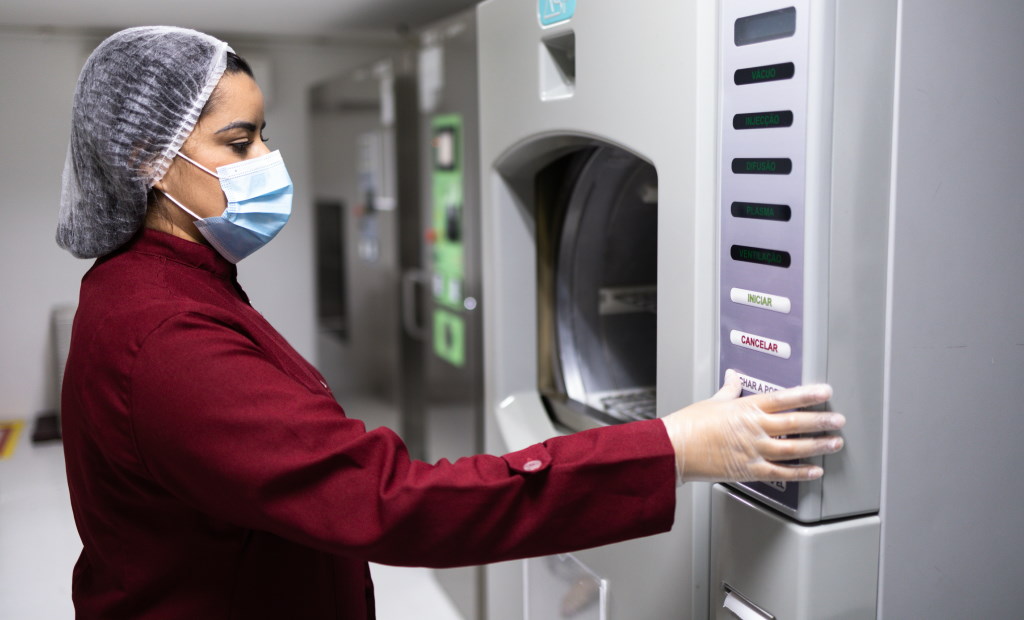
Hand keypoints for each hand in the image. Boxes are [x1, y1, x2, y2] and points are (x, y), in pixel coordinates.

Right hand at [662, 370, 845, 482]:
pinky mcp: (749, 470)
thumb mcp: (712, 402)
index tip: (825, 392)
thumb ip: (729, 390)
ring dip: (817, 446)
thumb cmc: (689, 425)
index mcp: (746, 408)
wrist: (674, 449)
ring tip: (834, 443)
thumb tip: (733, 377)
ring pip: (794, 448)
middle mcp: (755, 428)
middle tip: (838, 420)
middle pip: (796, 423)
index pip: (785, 398)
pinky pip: (781, 472)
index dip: (808, 394)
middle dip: (821, 421)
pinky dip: (800, 473)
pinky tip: (814, 471)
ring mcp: (754, 450)